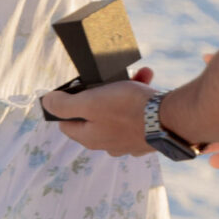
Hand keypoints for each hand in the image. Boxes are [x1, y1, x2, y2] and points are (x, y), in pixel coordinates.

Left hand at [41, 76, 155, 155]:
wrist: (171, 119)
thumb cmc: (128, 109)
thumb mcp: (90, 102)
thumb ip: (64, 104)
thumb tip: (47, 102)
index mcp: (90, 138)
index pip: (67, 122)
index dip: (68, 103)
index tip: (79, 87)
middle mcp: (108, 144)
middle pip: (96, 114)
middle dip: (103, 91)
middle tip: (110, 77)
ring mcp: (129, 142)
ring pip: (120, 111)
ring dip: (126, 89)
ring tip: (139, 74)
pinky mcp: (148, 136)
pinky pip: (139, 114)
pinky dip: (142, 98)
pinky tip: (149, 84)